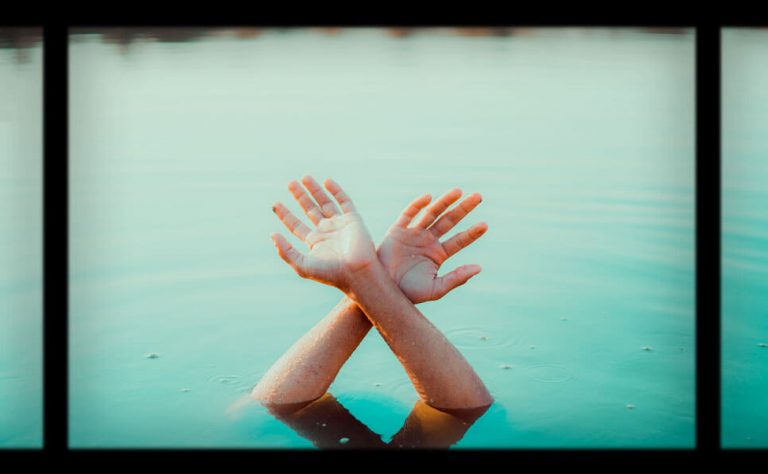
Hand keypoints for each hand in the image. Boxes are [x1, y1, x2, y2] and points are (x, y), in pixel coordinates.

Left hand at [271, 176, 377, 291]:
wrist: (357, 273)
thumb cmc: (330, 273)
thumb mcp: (302, 265)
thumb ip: (286, 251)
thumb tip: (272, 235)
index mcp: (314, 243)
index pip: (296, 225)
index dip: (285, 215)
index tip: (275, 204)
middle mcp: (326, 232)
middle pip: (310, 210)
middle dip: (299, 197)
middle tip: (290, 183)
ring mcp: (340, 225)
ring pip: (325, 203)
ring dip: (315, 190)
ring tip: (304, 177)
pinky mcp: (353, 220)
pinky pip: (345, 202)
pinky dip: (337, 191)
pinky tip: (327, 181)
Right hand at [377, 188, 487, 302]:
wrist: (382, 292)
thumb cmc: (409, 293)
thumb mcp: (435, 289)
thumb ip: (456, 279)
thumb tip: (479, 268)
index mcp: (438, 254)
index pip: (459, 240)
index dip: (472, 233)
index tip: (485, 225)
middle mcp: (428, 241)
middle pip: (449, 221)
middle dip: (463, 209)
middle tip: (479, 197)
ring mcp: (413, 234)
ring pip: (432, 213)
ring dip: (445, 202)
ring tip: (458, 191)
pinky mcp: (397, 231)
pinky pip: (408, 214)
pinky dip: (417, 205)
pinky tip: (429, 197)